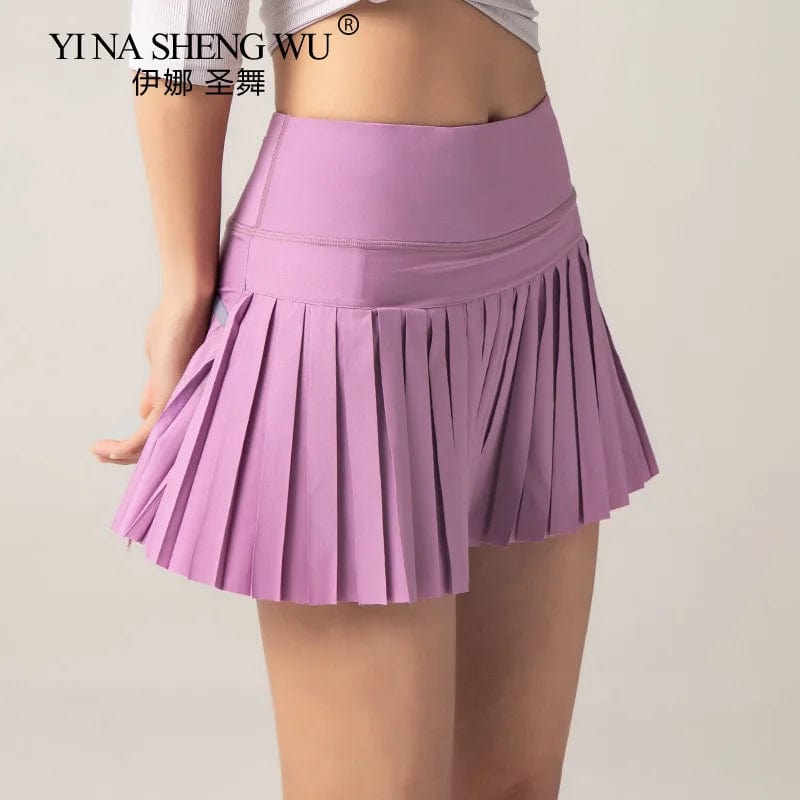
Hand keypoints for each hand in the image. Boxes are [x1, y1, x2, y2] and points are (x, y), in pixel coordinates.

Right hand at [92, 295, 212, 464]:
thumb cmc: (176, 330)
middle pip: (155, 442)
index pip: (160, 432)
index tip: (112, 449)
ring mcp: (178, 403)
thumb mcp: (159, 367)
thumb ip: (154, 390)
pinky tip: (109, 452)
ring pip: (150, 443)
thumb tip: (142, 412)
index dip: (137, 444)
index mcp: (180, 400)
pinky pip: (146, 434)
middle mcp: (183, 406)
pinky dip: (127, 447)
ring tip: (98, 453)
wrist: (185, 309)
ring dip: (121, 453)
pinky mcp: (170, 398)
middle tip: (101, 455)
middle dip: (126, 454)